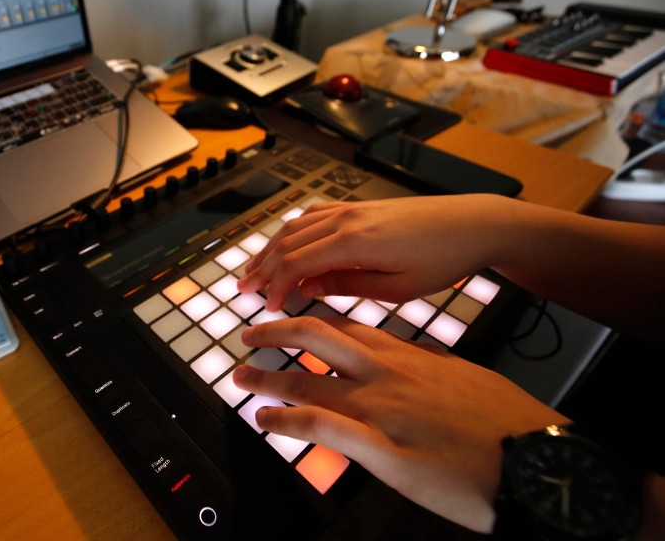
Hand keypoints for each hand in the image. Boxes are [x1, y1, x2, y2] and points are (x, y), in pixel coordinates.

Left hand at [232, 316, 565, 532]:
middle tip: (251, 335)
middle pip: (317, 337)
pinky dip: (284, 423)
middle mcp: (388, 374)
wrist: (538, 460)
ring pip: (307, 379)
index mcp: (409, 357)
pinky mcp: (382, 449)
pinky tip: (264, 423)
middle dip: (276, 332)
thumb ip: (429, 369)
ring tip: (242, 378)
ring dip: (267, 378)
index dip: (313, 322)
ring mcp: (381, 409)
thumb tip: (411, 365)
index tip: (292, 321)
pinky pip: (319, 428)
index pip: (349, 327)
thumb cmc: (510, 424)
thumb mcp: (467, 379)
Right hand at [237, 195, 508, 311]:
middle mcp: (345, 220)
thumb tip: (308, 288)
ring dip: (272, 248)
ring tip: (255, 268)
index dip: (276, 286)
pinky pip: (314, 215)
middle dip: (263, 267)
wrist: (471, 224)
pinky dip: (293, 230)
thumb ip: (347, 286)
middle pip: (288, 242)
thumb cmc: (442, 260)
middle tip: (243, 289)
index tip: (267, 308)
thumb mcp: (396, 288)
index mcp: (353, 243)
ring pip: (296, 226)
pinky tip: (286, 242)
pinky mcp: (359, 207)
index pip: (297, 263)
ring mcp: (351, 209)